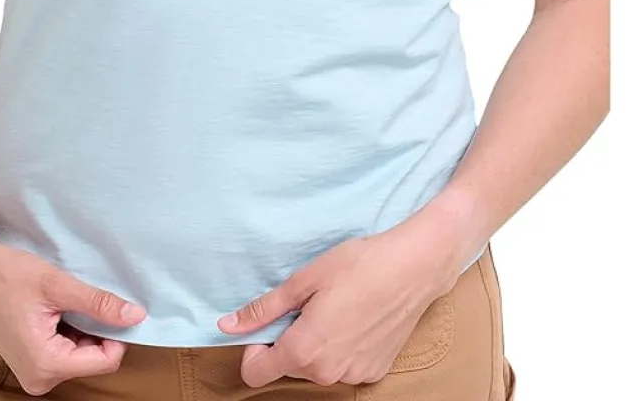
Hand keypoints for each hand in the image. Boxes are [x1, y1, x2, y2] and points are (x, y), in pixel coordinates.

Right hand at [0, 234, 146, 395]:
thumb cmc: (9, 275)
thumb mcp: (58, 285)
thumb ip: (99, 304)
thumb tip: (136, 317)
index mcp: (46, 365)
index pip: (106, 359)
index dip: (117, 332)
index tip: (113, 303)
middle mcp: (39, 378)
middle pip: (94, 359)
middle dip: (97, 328)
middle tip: (82, 297)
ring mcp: (33, 373)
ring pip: (81, 354)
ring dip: (82, 328)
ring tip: (64, 301)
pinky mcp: (30, 363)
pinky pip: (65, 352)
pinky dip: (69, 330)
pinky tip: (56, 308)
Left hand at [216, 212, 463, 387]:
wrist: (413, 268)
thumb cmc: (358, 266)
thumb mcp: (304, 280)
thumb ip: (264, 309)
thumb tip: (227, 326)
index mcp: (303, 351)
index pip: (255, 374)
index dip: (253, 348)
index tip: (269, 322)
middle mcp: (326, 373)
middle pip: (288, 367)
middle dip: (289, 340)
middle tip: (308, 304)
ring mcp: (353, 375)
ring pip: (317, 367)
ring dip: (316, 345)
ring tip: (335, 307)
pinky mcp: (375, 372)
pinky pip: (343, 365)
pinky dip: (342, 348)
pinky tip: (356, 318)